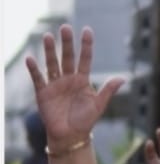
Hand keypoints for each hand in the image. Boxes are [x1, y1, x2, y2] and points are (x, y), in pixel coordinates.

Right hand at [24, 25, 123, 151]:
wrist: (70, 136)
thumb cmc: (86, 120)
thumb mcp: (99, 105)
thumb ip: (108, 90)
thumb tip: (123, 78)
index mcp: (82, 80)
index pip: (85, 59)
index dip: (86, 45)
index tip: (87, 31)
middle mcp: (68, 79)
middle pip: (67, 57)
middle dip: (66, 43)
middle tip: (65, 27)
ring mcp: (55, 84)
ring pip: (52, 64)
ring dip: (50, 51)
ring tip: (48, 36)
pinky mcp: (43, 93)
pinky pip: (38, 78)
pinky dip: (34, 69)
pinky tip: (31, 59)